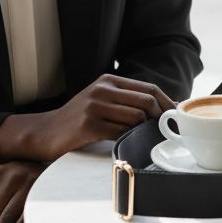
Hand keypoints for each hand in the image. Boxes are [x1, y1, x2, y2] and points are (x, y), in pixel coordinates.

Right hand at [34, 74, 174, 161]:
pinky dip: (128, 139)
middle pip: (147, 101)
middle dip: (160, 118)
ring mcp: (95, 106)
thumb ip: (128, 100)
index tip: (176, 116)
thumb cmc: (78, 119)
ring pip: (137, 117)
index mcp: (109, 80)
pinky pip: (121, 133)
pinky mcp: (89, 125)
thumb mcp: (102, 100)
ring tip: (138, 137)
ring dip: (143, 130)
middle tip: (162, 131)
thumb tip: (167, 106)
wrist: (45, 132)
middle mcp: (102, 89)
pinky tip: (124, 142)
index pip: (149, 88)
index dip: (167, 102)